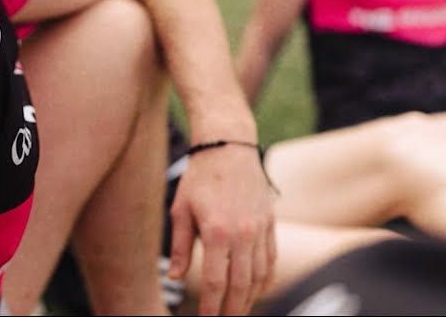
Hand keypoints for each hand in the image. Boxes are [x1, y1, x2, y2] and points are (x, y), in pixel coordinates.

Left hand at [166, 143, 276, 314]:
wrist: (229, 145)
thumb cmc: (200, 176)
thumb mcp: (181, 209)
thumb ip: (181, 246)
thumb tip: (175, 277)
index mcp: (217, 231)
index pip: (216, 282)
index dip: (212, 307)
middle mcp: (243, 233)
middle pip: (241, 285)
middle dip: (232, 310)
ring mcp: (261, 229)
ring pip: (260, 276)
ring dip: (249, 299)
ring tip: (238, 311)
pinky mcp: (271, 223)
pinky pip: (271, 260)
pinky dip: (265, 280)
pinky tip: (256, 290)